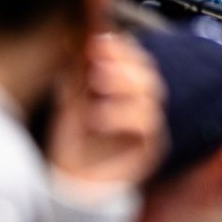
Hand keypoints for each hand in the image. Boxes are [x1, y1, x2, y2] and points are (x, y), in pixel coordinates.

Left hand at [49, 33, 165, 193]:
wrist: (74, 184)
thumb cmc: (74, 142)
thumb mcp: (70, 100)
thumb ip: (77, 72)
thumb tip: (74, 37)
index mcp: (125, 89)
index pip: (133, 58)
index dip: (119, 46)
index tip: (96, 40)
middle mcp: (140, 104)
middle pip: (147, 72)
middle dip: (123, 60)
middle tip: (96, 58)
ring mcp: (148, 125)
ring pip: (151, 93)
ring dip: (123, 82)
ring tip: (95, 81)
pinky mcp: (150, 147)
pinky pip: (146, 124)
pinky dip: (121, 114)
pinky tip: (96, 115)